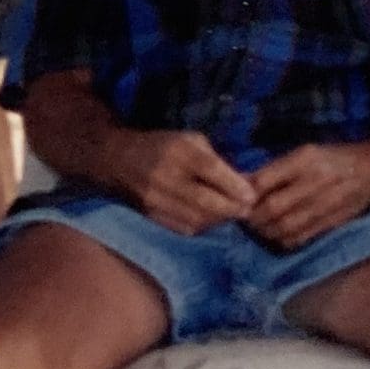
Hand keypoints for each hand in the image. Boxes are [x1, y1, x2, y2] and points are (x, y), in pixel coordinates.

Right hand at [117, 129, 255, 236]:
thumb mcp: (190, 140)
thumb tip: (244, 182)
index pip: (209, 170)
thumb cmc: (162, 145)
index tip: (252, 196)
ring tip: (232, 215)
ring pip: (195, 218)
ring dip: (219, 220)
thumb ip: (215, 160)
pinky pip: (183, 228)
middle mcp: (166, 176)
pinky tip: (212, 221)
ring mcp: (156, 199)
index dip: (233, 185)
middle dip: (231, 209)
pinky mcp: (151, 216)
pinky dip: (202, 227)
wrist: (117, 160)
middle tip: (248, 211)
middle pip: (204, 200)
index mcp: (178, 151)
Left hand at [245, 142, 369, 251]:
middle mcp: (316, 181)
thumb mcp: (306, 153)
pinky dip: (282, 240)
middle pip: (273, 208)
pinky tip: (277, 235)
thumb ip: (277, 169)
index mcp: (306, 159)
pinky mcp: (333, 222)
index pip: (265, 180)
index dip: (245, 194)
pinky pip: (300, 237)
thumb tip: (242, 183)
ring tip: (258, 227)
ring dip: (265, 231)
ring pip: (285, 227)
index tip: (235, 198)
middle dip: (253, 217)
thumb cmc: (336, 157)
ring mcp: (326, 204)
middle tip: (243, 218)